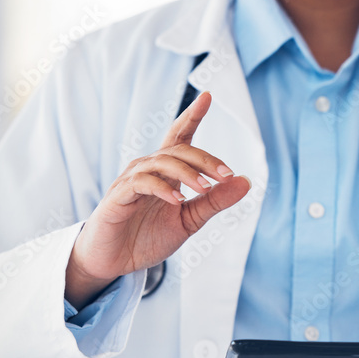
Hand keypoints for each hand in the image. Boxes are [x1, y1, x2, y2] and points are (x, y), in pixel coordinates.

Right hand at [65, 91, 250, 306]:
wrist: (112, 262)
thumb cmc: (147, 237)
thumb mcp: (189, 220)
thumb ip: (215, 201)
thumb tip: (245, 181)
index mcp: (165, 171)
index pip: (180, 136)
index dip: (193, 115)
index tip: (208, 96)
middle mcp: (148, 168)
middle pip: (179, 150)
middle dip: (205, 159)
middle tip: (227, 174)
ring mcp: (131, 180)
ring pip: (162, 162)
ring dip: (187, 173)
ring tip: (205, 188)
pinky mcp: (118, 196)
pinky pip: (141, 183)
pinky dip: (162, 188)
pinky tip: (177, 200)